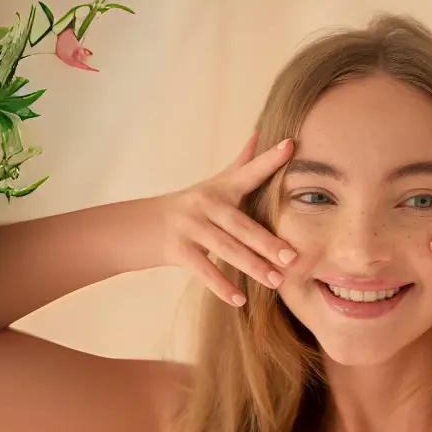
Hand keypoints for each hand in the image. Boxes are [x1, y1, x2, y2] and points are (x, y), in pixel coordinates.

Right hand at [157, 132, 296, 305]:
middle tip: (293, 257)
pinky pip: (204, 270)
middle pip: (243, 225)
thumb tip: (261, 132)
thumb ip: (242, 163)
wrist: (138, 226)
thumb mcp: (214, 183)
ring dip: (253, 267)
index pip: (250, 172)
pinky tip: (239, 299)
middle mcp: (206, 204)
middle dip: (268, 242)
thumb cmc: (188, 205)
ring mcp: (190, 227)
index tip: (291, 145)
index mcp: (220, 189)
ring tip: (276, 281)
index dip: (270, 159)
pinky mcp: (177, 250)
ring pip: (227, 250)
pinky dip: (221, 286)